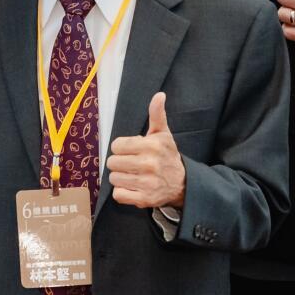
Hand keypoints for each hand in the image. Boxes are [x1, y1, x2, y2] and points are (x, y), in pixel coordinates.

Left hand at [107, 92, 185, 208]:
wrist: (183, 183)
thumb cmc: (167, 155)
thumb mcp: (163, 134)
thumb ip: (157, 114)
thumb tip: (159, 95)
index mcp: (151, 146)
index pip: (116, 145)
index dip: (121, 148)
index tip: (132, 150)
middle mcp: (149, 164)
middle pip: (112, 162)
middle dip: (119, 163)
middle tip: (131, 164)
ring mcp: (147, 183)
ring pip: (114, 178)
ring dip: (120, 177)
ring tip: (133, 175)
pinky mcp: (144, 199)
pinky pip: (118, 195)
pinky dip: (122, 192)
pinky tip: (133, 186)